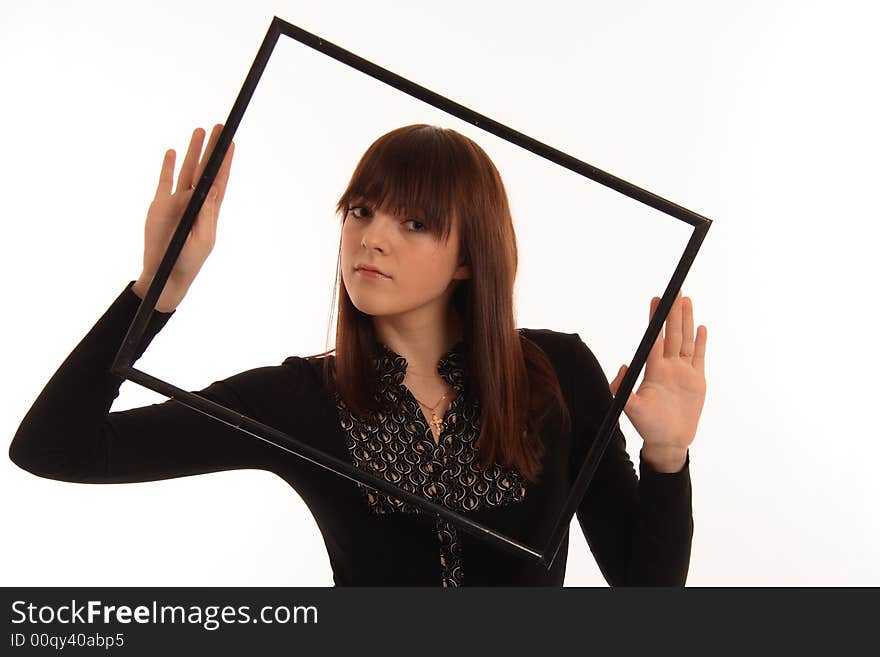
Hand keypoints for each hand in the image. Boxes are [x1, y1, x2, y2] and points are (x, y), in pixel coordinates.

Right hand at [138, 124, 234, 309]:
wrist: (164, 273)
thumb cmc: (188, 260)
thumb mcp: (203, 239)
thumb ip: (207, 214)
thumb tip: (214, 190)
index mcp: (209, 210)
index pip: (219, 180)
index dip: (225, 162)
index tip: (231, 143)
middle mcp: (194, 202)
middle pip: (204, 169)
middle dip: (212, 149)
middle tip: (219, 128)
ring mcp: (177, 202)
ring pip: (186, 170)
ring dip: (193, 151)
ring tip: (199, 131)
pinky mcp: (159, 205)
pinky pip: (164, 181)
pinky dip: (168, 167)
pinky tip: (173, 152)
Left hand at [609, 290, 707, 461]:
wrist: (668, 441)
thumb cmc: (648, 426)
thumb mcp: (631, 408)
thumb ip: (624, 389)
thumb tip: (624, 366)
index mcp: (653, 370)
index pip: (655, 338)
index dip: (656, 319)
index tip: (656, 300)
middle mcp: (668, 366)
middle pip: (672, 333)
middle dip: (673, 312)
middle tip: (674, 290)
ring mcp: (683, 372)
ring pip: (686, 340)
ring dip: (687, 320)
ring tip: (687, 300)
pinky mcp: (697, 380)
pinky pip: (699, 357)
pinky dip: (701, 342)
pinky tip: (701, 328)